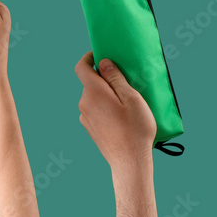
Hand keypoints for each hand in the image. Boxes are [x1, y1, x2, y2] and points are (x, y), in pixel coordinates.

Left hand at [75, 52, 156, 170]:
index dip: (88, 57)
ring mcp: (85, 117)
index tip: (100, 55)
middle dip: (105, 79)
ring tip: (126, 103)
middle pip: (90, 82)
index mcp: (94, 92)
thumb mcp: (132, 98)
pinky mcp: (90, 128)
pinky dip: (105, 107)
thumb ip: (116, 78)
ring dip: (106, 94)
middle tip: (125, 82)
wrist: (129, 162)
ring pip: (94, 97)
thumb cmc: (135, 129)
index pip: (81, 67)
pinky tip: (121, 117)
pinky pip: (95, 110)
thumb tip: (102, 62)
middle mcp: (84, 103)